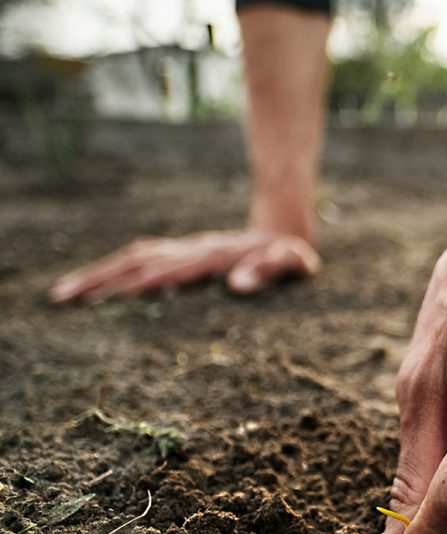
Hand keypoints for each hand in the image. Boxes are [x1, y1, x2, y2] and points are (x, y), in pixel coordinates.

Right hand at [48, 229, 319, 302]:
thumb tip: (239, 285)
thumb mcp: (293, 263)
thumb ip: (271, 270)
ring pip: (130, 259)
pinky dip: (110, 271)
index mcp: (216, 255)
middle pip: (139, 262)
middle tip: (64, 299)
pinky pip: (137, 260)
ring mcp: (182, 250)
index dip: (148, 281)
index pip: (175, 270)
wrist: (284, 230)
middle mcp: (192, 250)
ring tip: (61, 295)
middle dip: (102, 280)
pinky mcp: (177, 254)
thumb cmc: (291, 255)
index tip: (117, 297)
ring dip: (96, 276)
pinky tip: (88, 286)